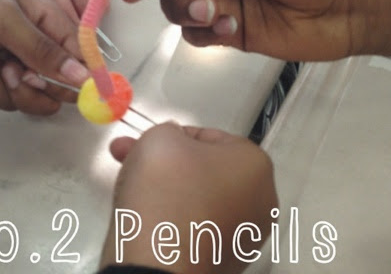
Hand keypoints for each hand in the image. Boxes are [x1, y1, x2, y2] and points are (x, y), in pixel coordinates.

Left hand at [0, 0, 88, 114]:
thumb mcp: (5, 18)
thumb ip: (43, 50)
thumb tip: (82, 76)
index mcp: (50, 21)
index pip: (82, 53)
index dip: (85, 75)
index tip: (81, 93)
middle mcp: (40, 44)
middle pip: (63, 81)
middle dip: (44, 86)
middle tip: (22, 77)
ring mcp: (20, 62)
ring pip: (38, 96)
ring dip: (18, 91)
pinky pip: (12, 99)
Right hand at [101, 123, 276, 273]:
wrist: (156, 262)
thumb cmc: (167, 191)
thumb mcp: (161, 137)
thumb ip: (169, 129)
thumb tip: (170, 141)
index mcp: (255, 164)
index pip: (208, 136)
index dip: (173, 135)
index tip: (148, 141)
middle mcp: (259, 201)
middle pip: (202, 168)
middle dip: (163, 160)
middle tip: (130, 155)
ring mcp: (244, 235)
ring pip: (196, 196)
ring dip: (165, 187)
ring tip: (134, 187)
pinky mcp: (223, 260)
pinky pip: (194, 225)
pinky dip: (172, 217)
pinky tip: (146, 215)